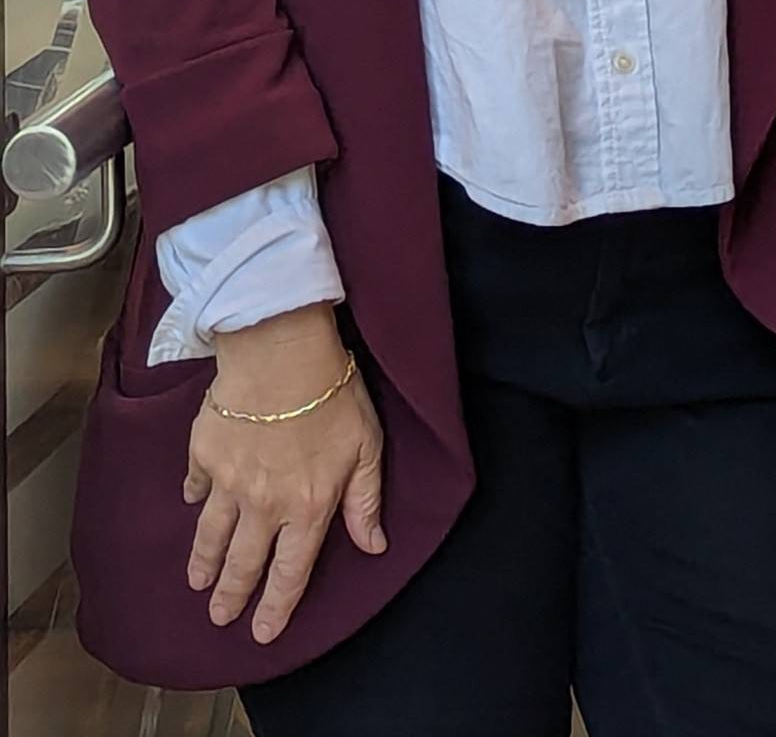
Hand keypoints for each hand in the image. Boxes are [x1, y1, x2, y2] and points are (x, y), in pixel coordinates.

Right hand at [183, 307, 386, 643]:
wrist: (281, 352)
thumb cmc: (334, 394)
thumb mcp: (368, 447)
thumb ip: (366, 500)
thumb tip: (374, 545)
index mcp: (308, 507)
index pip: (291, 572)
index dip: (277, 607)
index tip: (262, 633)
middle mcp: (264, 505)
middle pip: (244, 563)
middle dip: (231, 596)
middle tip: (220, 617)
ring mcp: (228, 482)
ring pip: (213, 535)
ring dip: (205, 562)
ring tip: (198, 582)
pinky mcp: (204, 454)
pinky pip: (196, 485)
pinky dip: (195, 497)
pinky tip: (192, 504)